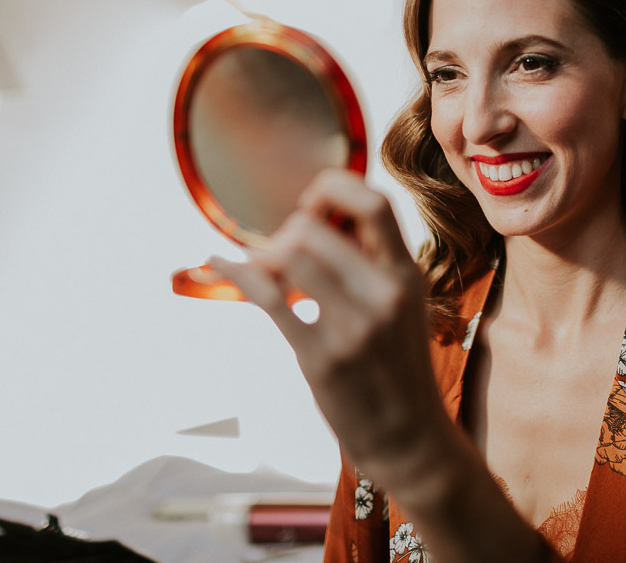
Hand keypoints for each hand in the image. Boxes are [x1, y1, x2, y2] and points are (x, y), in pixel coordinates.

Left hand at [209, 169, 450, 485]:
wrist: (409, 436)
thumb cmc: (398, 366)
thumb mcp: (404, 305)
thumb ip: (374, 261)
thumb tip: (321, 215)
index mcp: (406, 275)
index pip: (373, 202)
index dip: (333, 189)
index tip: (312, 204)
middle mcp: (384, 295)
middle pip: (315, 228)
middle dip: (285, 232)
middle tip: (279, 254)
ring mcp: (354, 327)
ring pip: (291, 255)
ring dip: (264, 255)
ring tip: (263, 270)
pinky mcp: (322, 357)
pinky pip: (269, 296)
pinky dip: (234, 270)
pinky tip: (216, 261)